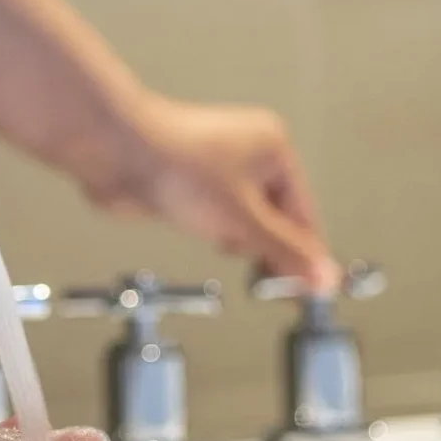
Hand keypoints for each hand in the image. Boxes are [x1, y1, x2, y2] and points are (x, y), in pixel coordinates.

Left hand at [79, 95, 340, 291]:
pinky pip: (215, 214)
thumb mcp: (244, 221)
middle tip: (262, 277)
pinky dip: (211, 228)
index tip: (307, 292)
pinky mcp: (191, 180)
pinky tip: (198, 226)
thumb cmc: (177, 166)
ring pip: (244, 219)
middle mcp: (250, 152)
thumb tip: (323, 276)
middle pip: (276, 218)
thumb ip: (286, 253)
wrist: (116, 152)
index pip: (304, 215)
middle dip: (264, 245)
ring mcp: (218, 165)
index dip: (304, 256)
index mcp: (274, 149)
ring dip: (234, 237)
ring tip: (216, 234)